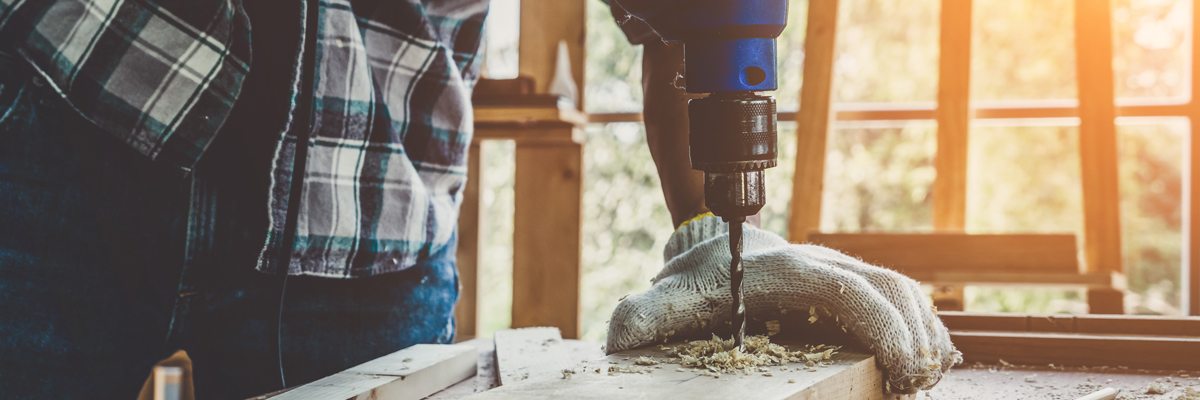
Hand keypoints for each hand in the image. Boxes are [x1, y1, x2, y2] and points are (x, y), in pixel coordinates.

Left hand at [606, 215, 961, 393]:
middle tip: (915, 385)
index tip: (899, 368)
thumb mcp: (672, 294)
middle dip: (913, 336)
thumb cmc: (702, 275)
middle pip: (891, 289)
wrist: (718, 240)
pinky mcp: (856, 281)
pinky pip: (902, 295)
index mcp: (791, 269)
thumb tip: (620, 336)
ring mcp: (845, 269)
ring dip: (924, 331)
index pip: (852, 290)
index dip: (883, 327)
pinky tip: (929, 360)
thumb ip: (646, 314)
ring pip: (903, 290)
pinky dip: (923, 325)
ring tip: (924, 379)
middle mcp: (827, 262)